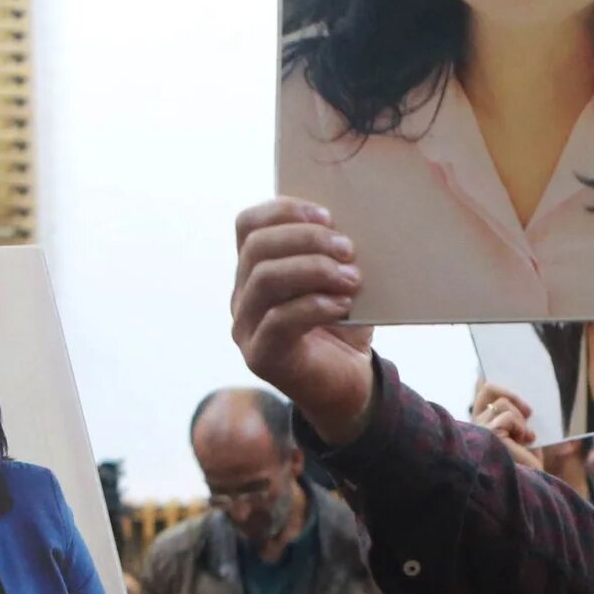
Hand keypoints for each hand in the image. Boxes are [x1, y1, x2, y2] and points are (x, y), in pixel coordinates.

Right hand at [232, 199, 376, 444]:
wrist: (349, 383)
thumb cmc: (345, 326)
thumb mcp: (339, 281)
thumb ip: (333, 254)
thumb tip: (350, 223)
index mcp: (255, 269)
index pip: (248, 224)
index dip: (283, 210)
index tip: (328, 215)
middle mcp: (242, 295)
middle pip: (257, 247)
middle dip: (306, 239)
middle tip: (348, 249)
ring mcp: (246, 327)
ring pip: (265, 279)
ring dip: (314, 270)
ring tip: (351, 278)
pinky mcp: (261, 357)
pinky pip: (278, 320)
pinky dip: (315, 305)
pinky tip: (342, 305)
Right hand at [471, 381, 541, 472]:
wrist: (528, 488)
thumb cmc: (525, 467)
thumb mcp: (523, 436)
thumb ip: (517, 418)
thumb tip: (522, 400)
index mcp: (480, 426)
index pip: (481, 393)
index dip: (489, 381)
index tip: (496, 373)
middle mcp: (474, 427)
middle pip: (487, 388)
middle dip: (511, 395)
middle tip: (529, 413)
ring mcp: (478, 430)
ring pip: (503, 404)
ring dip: (521, 420)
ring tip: (526, 438)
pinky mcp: (488, 434)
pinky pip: (508, 416)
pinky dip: (521, 427)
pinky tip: (525, 442)